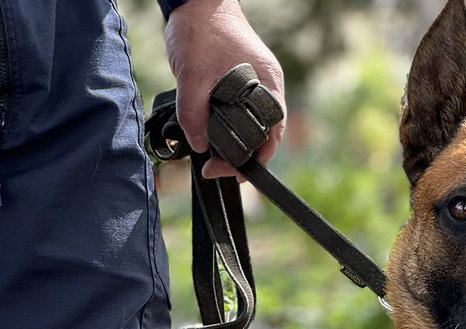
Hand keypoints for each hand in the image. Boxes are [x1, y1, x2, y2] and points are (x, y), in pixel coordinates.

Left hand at [165, 0, 284, 179]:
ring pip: (250, 127)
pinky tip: (211, 136)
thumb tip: (199, 146)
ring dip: (234, 144)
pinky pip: (239, 115)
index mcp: (268, 86)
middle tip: (216, 169)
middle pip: (263, 136)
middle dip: (242, 157)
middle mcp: (267, 88)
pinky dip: (227, 129)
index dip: (256, 159)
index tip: (234, 173)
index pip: (272, 135)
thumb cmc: (202, 28)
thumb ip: (194, 114)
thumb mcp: (192, 76)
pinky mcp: (240, 83)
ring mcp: (256, 85)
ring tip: (213, 158)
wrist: (195, 0)